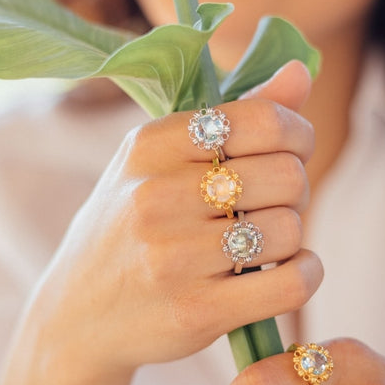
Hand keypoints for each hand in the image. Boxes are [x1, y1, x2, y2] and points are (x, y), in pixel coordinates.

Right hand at [25, 61, 323, 374]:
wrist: (78, 315)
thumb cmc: (128, 229)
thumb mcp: (159, 163)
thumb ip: (235, 115)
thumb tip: (302, 69)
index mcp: (149, 145)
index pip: (261, 120)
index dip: (297, 133)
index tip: (291, 151)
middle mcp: (156, 196)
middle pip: (286, 175)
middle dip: (295, 189)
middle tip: (272, 204)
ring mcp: (172, 257)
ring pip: (290, 229)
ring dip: (293, 237)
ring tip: (264, 241)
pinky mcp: (195, 311)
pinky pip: (290, 283)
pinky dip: (306, 274)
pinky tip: (288, 271)